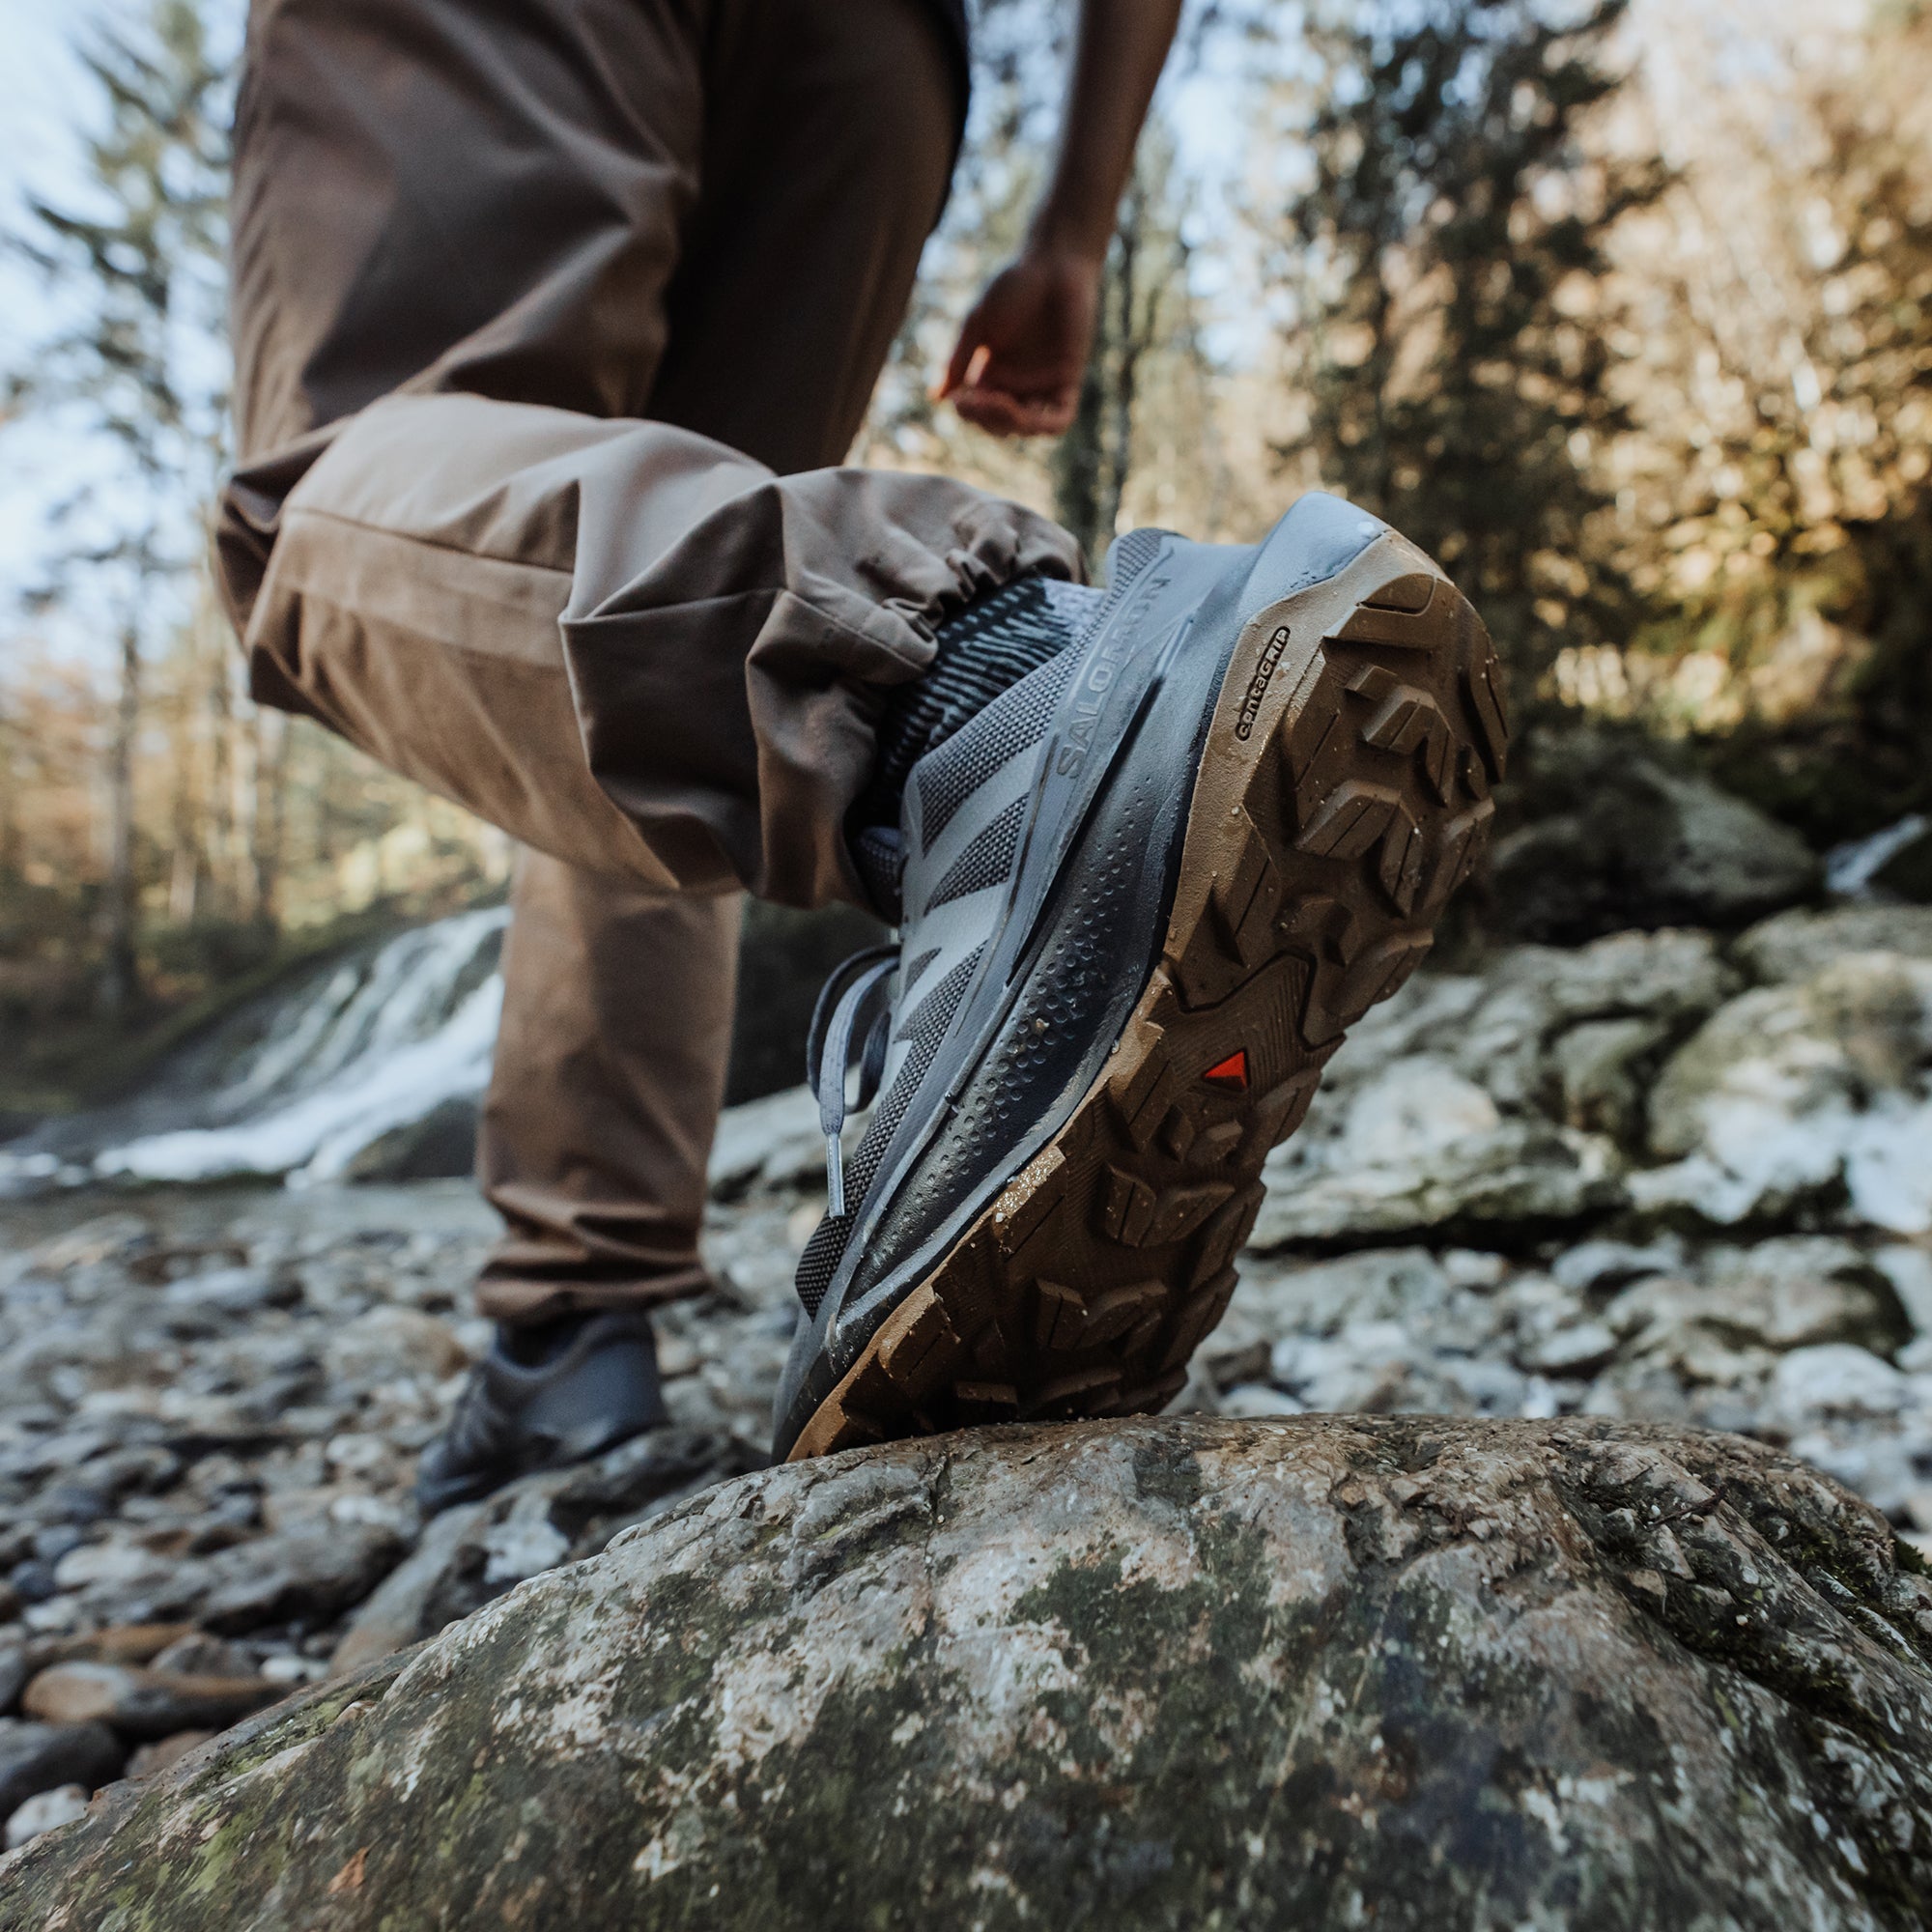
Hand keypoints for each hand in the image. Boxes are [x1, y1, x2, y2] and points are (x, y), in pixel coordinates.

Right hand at [936, 246, 1102, 437]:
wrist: (1055, 263)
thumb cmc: (1013, 285)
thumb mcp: (977, 324)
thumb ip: (958, 361)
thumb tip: (936, 399)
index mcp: (993, 373)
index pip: (977, 412)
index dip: (968, 413)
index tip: (959, 399)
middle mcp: (1018, 384)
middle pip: (999, 425)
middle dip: (985, 419)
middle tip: (976, 400)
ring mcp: (1044, 384)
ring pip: (1026, 427)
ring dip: (1008, 423)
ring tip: (996, 402)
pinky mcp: (1068, 380)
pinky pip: (1059, 419)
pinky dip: (1042, 426)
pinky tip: (1022, 413)